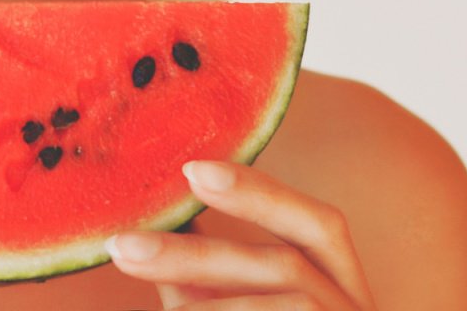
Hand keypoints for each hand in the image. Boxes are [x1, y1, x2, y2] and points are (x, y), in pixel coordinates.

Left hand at [104, 160, 376, 309]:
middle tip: (122, 248)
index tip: (191, 170)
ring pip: (288, 308)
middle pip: (285, 269)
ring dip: (208, 310)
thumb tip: (152, 222)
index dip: (260, 192)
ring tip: (161, 310)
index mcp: (344, 289)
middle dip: (197, 256)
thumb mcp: (234, 308)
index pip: (321, 226)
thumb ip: (205, 279)